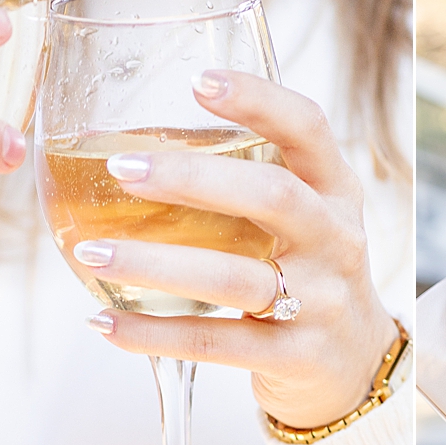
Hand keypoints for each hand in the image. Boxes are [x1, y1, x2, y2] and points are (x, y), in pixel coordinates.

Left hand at [80, 69, 396, 430]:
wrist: (354, 364)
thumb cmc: (307, 271)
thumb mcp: (304, 215)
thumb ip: (246, 178)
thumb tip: (133, 142)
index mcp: (335, 191)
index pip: (309, 128)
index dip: (259, 100)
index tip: (199, 80)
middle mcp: (335, 240)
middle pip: (273, 197)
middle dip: (194, 180)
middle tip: (122, 168)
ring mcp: (320, 301)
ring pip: (236, 278)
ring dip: (156, 264)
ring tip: (91, 253)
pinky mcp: (295, 356)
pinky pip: (217, 342)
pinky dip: (155, 333)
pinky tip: (105, 320)